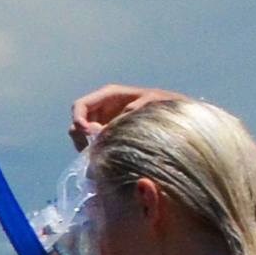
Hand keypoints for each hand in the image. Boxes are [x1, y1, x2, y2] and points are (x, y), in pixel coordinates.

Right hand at [68, 84, 184, 147]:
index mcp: (108, 96)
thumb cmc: (165, 104)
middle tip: (97, 147)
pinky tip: (109, 158)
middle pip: (77, 124)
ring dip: (87, 147)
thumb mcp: (153, 101)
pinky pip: (93, 147)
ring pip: (82, 138)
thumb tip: (111, 124)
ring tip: (104, 154)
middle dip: (82, 137)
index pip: (80, 106)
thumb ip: (133, 108)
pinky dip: (96, 154)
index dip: (78, 119)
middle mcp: (102, 110)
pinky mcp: (109, 138)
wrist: (178, 118)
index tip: (88, 134)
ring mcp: (104, 124)